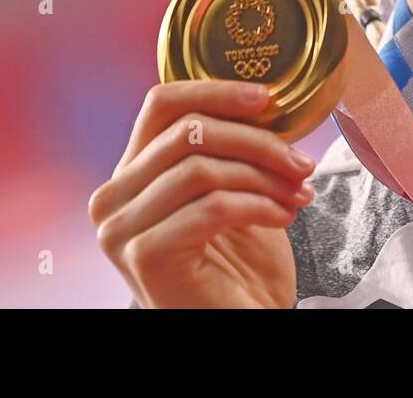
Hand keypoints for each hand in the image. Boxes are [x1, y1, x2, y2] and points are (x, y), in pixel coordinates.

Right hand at [89, 80, 317, 307]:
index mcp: (130, 173)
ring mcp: (122, 230)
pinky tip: (283, 217)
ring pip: (201, 168)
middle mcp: (112, 198)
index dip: (215, 91)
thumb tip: (264, 98)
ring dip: (264, 177)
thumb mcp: (231, 189)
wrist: (239, 322)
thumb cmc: (238, 264)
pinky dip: (259, 206)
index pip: (162, 105)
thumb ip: (227, 147)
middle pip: (188, 132)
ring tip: (298, 193)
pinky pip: (212, 208)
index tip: (266, 97)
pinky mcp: (146, 256)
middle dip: (257, 141)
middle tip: (301, 162)